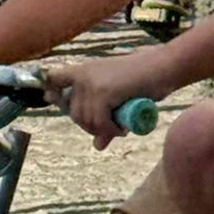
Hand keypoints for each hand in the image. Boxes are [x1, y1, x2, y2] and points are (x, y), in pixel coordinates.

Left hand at [42, 49, 168, 150]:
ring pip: (86, 120)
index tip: (51, 98)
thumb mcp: (118, 100)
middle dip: (91, 126)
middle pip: (73, 113)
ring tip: (120, 128)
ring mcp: (91, 83)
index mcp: (84, 71)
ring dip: (103, 130)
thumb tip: (97, 146)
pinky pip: (99, 122)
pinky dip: (110, 131)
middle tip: (111, 128)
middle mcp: (83, 75)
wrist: (162, 67)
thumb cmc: (143, 81)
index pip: (54, 78)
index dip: (52, 92)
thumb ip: (104, 119)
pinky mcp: (102, 92)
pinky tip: (122, 129)